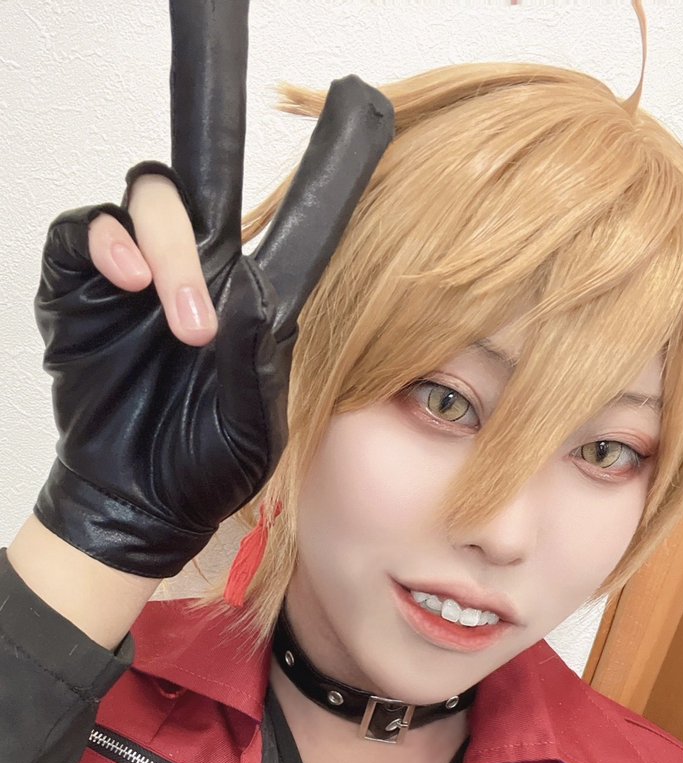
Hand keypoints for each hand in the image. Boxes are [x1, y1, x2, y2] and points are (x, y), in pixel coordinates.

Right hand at [33, 0, 392, 578]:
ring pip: (148, 200)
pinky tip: (123, 282)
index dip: (324, 167)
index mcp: (251, 299)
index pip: (288, 223)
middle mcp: (199, 273)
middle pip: (199, 194)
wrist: (138, 503)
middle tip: (197, 323)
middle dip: (192, 242)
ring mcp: (139, 277)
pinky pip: (85, 230)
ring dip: (160, 250)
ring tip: (169, 321)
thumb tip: (251, 293)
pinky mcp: (85, 289)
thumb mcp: (255, 428)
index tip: (365, 107)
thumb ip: (258, 362)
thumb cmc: (203, 469)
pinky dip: (104, 244)